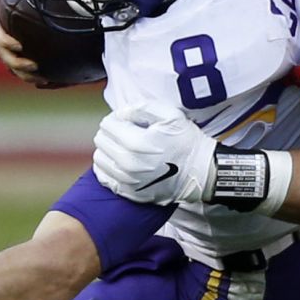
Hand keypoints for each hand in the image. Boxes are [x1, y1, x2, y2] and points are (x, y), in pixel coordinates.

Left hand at [92, 106, 217, 205]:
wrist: (200, 173)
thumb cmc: (186, 143)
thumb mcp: (171, 116)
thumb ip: (143, 108)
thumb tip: (123, 113)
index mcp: (137, 143)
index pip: (108, 124)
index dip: (118, 119)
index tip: (131, 121)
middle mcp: (128, 163)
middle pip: (101, 140)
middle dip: (112, 133)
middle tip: (128, 134)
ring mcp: (127, 180)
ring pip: (100, 158)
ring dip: (109, 150)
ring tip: (126, 148)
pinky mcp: (128, 192)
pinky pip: (104, 177)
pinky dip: (108, 167)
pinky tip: (121, 163)